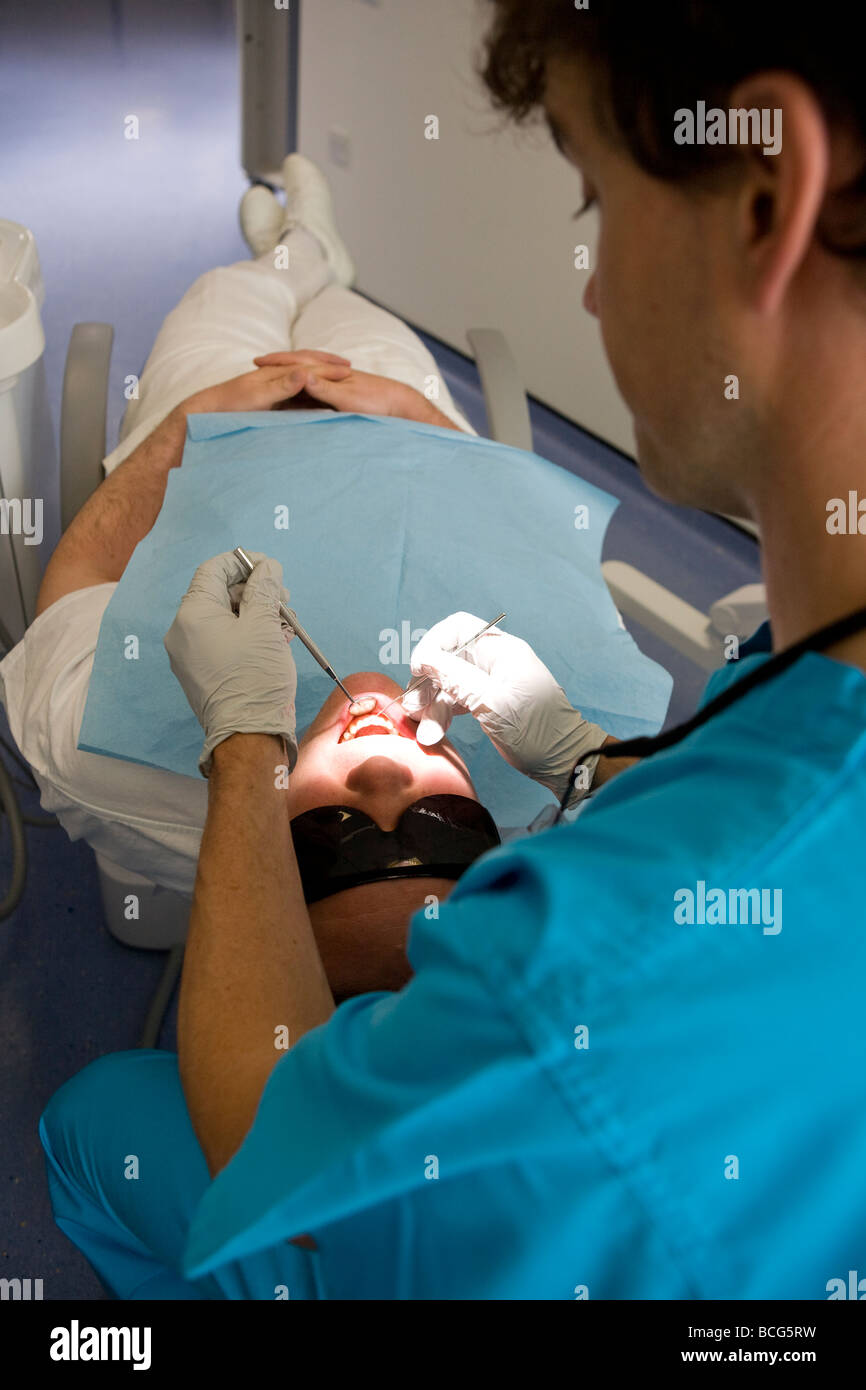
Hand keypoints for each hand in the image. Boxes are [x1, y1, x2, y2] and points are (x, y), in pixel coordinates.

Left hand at [164, 551, 297, 776]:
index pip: (213, 570)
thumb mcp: (264, 626)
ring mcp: (190, 654)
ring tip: (285, 624)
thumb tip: (267, 568)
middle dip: (254, 591)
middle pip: (219, 593)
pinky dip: (247, 634)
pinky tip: (274, 640)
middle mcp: (183, 632)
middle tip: (284, 599)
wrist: (248, 736)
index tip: (271, 568)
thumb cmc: (255, 680)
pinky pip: (223, 640)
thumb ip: (264, 590)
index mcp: (192, 615)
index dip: (244, 562)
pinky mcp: (202, 671)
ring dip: (255, 613)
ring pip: (224, 618)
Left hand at [184, 352, 352, 414]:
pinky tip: (315, 393)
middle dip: (327, 363)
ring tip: (336, 375)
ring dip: (320, 373)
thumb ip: (284, 385)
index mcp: (278, 372)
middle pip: (308, 364)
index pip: (310, 367)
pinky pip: (295, 388)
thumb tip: (306, 372)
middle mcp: (276, 374)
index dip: (329, 368)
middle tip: (348, 366)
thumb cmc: (233, 404)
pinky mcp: (270, 395)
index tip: (349, 371)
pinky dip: (309, 387)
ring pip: (303, 375)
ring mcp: (273, 383)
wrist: (211, 409)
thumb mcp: (260, 396)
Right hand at [253, 354, 420, 418]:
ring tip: (268, 381)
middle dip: (277, 367)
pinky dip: (300, 392)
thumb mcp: (347, 397)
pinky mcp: (341, 395)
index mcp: (328, 373)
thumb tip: (302, 374)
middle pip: (297, 368)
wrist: (399, 405)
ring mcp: (335, 384)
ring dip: (287, 379)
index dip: (275, 362)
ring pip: (305, 380)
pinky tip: (293, 399)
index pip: (295, 362)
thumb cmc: (375, 402)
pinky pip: (314, 392)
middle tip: (256, 367)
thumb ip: (324, 387)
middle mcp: (330, 375)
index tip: (255, 362)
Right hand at [403, 612, 607, 801]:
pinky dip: (443, 714)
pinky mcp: (488, 702)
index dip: (432, 645)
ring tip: (425, 732)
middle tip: (414, 710)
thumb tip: (423, 658)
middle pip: (447, 657)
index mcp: (501, 651)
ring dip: (432, 705)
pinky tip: (435, 732)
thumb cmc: (537, 732)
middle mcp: (494, 661)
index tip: (418, 671)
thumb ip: (456, 678)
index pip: (457, 629)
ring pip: (448, 682)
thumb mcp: (492, 703)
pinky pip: (456, 699)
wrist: (565, 761)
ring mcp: (491, 682)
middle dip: (427, 682)